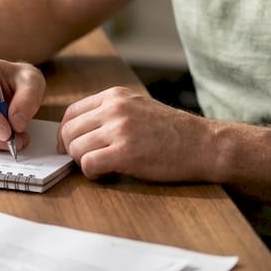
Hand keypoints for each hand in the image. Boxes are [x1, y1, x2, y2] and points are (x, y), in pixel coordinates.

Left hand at [58, 87, 208, 181]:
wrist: (204, 144)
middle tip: (85, 161)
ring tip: (101, 167)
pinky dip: (91, 173)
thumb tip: (80, 130)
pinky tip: (106, 174)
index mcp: (115, 96)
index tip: (70, 146)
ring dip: (82, 162)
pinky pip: (88, 163)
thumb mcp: (139, 107)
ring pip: (75, 147)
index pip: (72, 112)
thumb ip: (110, 113)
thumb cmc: (173, 131)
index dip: (66, 133)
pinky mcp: (125, 152)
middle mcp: (114, 108)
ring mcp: (119, 129)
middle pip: (69, 130)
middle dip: (71, 150)